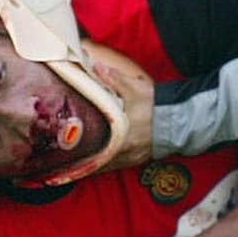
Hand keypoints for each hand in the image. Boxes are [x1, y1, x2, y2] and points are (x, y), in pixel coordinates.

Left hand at [42, 41, 154, 185]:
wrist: (181, 117)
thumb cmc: (156, 104)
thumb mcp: (135, 88)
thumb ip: (113, 78)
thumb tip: (93, 65)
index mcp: (120, 138)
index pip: (93, 156)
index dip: (75, 163)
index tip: (57, 166)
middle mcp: (124, 152)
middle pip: (95, 166)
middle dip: (77, 168)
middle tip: (56, 171)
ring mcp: (131, 158)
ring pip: (105, 168)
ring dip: (89, 168)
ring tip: (69, 170)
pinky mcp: (138, 158)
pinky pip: (116, 166)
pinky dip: (103, 166)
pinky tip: (94, 164)